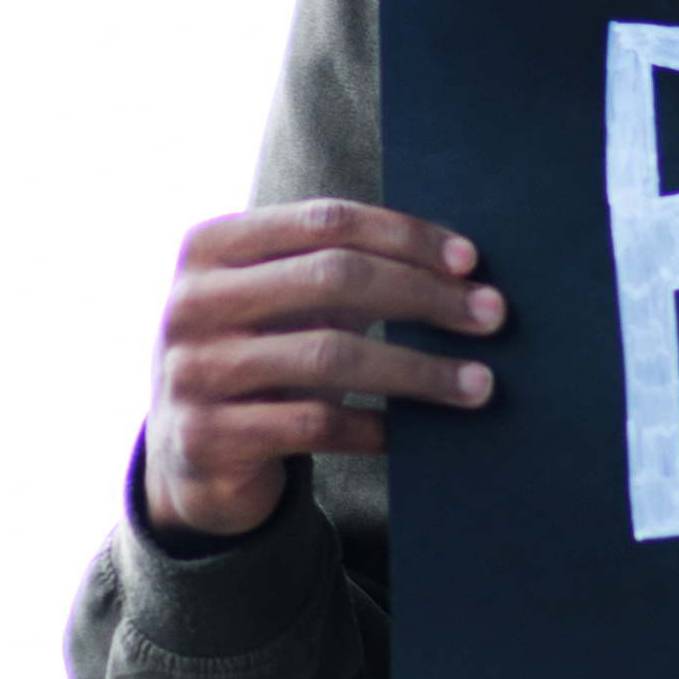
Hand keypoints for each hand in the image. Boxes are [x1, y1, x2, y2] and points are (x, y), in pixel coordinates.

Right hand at [142, 199, 506, 540]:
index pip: (324, 220)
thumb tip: (460, 266)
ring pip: (330, 357)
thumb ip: (340, 270)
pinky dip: (375, 428)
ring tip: (480, 383)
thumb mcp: (279, 303)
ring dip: (418, 370)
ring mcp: (192, 372)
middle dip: (424, 295)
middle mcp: (192, 303)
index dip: (404, 235)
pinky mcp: (206, 439)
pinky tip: (415, 434)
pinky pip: (314, 427)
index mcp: (210, 248)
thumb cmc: (258, 358)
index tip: (469, 260)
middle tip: (491, 315)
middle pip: (333, 278)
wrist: (187, 458)